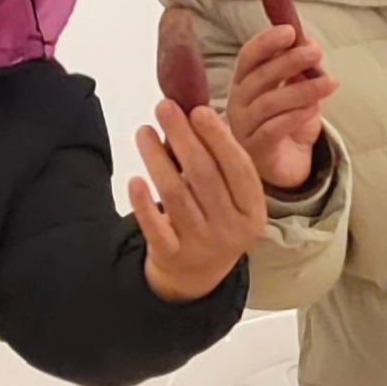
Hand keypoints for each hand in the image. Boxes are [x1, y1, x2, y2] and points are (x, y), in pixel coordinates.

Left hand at [128, 99, 269, 302]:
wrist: (197, 276)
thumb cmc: (215, 221)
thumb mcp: (230, 198)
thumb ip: (219, 163)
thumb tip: (192, 114)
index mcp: (252, 211)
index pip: (238, 168)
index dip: (218, 138)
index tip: (197, 111)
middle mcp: (230, 229)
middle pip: (204, 175)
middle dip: (183, 137)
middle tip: (164, 108)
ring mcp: (201, 245)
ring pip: (176, 195)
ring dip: (158, 159)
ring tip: (144, 132)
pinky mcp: (172, 256)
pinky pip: (156, 227)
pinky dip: (143, 203)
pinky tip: (135, 179)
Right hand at [226, 21, 338, 191]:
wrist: (287, 166)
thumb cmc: (288, 123)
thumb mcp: (297, 89)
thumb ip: (300, 68)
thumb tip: (310, 42)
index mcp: (245, 82)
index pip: (248, 57)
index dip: (267, 42)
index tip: (290, 31)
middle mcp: (238, 103)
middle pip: (259, 77)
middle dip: (289, 61)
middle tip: (316, 52)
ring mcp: (243, 127)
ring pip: (268, 103)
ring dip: (301, 90)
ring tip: (329, 83)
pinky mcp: (255, 150)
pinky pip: (272, 130)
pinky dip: (294, 117)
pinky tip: (313, 110)